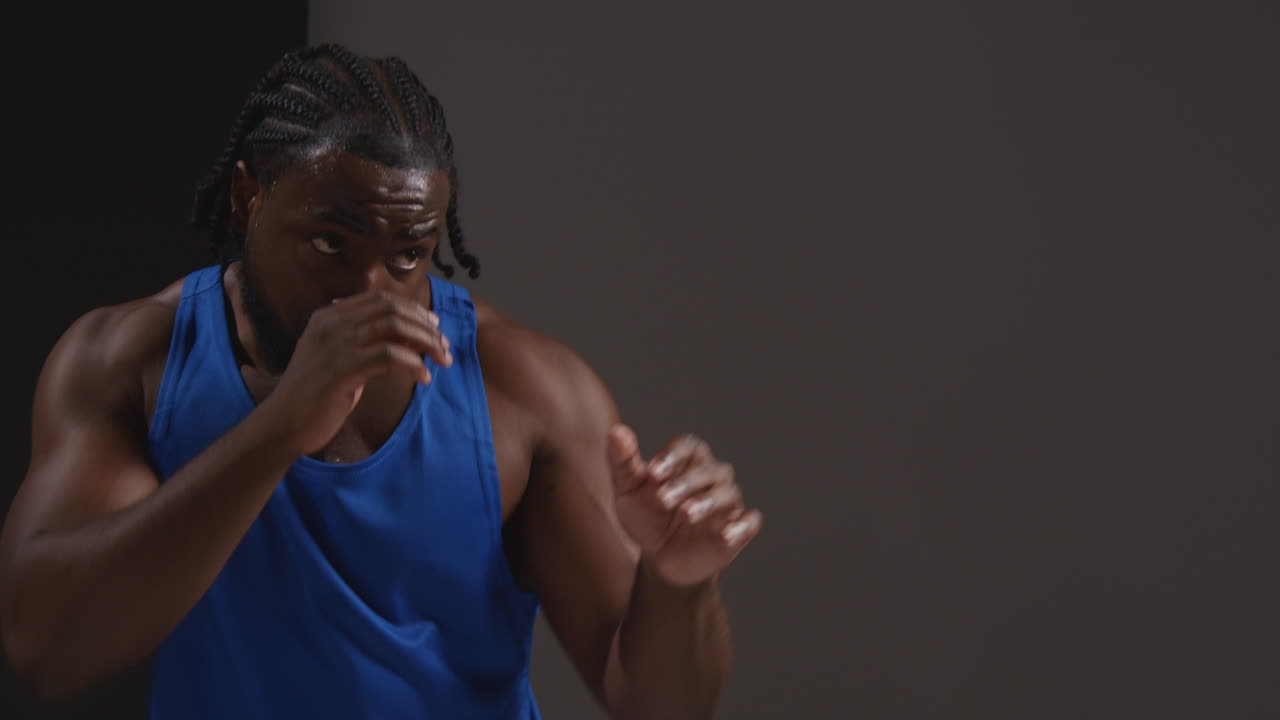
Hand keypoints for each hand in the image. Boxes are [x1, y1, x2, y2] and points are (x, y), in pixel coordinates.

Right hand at [259, 290, 451, 455]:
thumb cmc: (316, 394)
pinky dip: (413, 364)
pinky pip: (390, 356)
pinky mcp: (342, 368)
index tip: (434, 327)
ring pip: (395, 328)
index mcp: (329, 316)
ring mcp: (335, 344)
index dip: (413, 310)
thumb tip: (408, 334)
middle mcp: (331, 323)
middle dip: (425, 325)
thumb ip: (366, 341)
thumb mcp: (339, 357)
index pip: (381, 298)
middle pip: (392, 308)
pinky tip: (424, 378)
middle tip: (444, 346)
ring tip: (442, 361)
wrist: (283, 423)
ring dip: (425, 343)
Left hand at [607, 425, 762, 587]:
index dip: (672, 456)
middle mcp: (711, 476)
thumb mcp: (627, 490)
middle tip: (663, 500)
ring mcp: (727, 503)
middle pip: (708, 470)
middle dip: (685, 484)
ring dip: (709, 502)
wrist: (658, 558)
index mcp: (687, 460)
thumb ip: (621, 461)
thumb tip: (616, 432)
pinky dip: (742, 526)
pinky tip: (727, 536)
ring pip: (728, 494)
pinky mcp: (738, 529)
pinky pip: (749, 522)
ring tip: (687, 515)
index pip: (688, 447)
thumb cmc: (645, 515)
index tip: (652, 473)